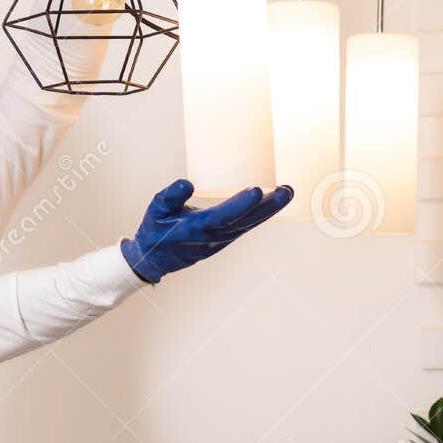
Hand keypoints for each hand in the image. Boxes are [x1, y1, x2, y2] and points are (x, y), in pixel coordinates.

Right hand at [120, 180, 293, 284]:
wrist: (156, 259)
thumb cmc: (156, 230)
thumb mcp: (155, 210)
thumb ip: (170, 196)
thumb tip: (187, 183)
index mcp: (194, 229)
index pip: (220, 217)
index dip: (239, 205)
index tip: (256, 190)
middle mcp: (212, 237)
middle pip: (244, 221)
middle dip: (267, 207)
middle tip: (285, 191)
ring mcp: (222, 240)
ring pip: (250, 224)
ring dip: (270, 209)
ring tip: (287, 191)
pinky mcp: (226, 238)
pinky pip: (248, 225)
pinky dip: (263, 213)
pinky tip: (276, 200)